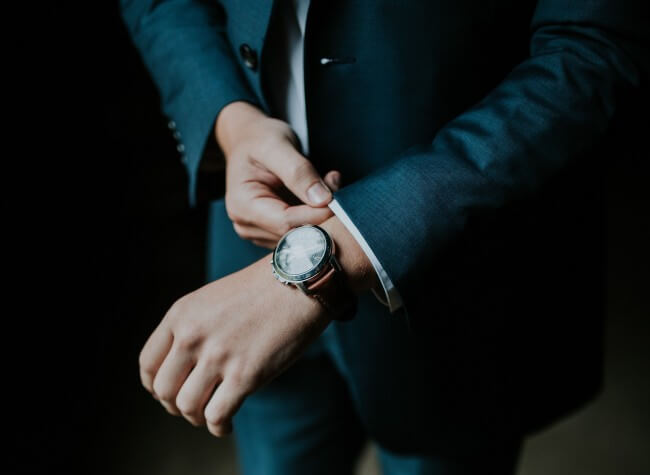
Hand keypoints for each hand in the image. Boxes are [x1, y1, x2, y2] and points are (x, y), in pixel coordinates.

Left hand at [138, 216, 379, 436]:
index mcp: (181, 314)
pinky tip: (227, 425)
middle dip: (176, 406)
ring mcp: (218, 356)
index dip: (155, 386)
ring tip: (212, 414)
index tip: (170, 392)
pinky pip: (217, 416)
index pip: (148, 364)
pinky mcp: (245, 375)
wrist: (300, 281)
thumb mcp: (213, 298)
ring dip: (197, 418)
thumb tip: (184, 367)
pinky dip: (219, 428)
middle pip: (164, 391)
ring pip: (187, 407)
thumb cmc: (262, 290)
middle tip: (194, 407)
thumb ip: (193, 327)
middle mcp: (192, 335)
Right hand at [216, 101, 340, 248]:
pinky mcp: (274, 231)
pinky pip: (302, 231)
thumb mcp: (277, 146)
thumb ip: (298, 172)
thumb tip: (322, 200)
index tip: (336, 198)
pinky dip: (316, 215)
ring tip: (325, 182)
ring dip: (321, 214)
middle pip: (295, 234)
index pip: (286, 223)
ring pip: (302, 236)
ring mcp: (260, 231)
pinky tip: (319, 193)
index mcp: (242, 206)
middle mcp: (247, 224)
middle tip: (334, 183)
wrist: (249, 139)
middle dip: (320, 214)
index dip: (316, 215)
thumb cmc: (259, 139)